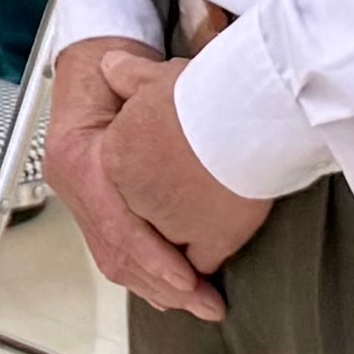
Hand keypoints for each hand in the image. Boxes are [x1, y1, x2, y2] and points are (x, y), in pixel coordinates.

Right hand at [44, 38, 223, 317]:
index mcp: (78, 159)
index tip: (188, 278)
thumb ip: (145, 86)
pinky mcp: (93, 212)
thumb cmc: (110, 74)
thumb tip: (170, 84)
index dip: (154, 256)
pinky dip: (147, 277)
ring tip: (199, 303)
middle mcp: (72, 186)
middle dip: (163, 284)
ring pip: (114, 261)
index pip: (115, 224)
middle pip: (115, 253)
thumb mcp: (129, 76)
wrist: (87, 73)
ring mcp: (80, 202)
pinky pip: (116, 255)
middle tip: (205, 301)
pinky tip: (175, 292)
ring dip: (158, 288)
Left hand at [106, 54, 274, 277]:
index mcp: (114, 161)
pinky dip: (205, 273)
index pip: (121, 195)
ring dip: (179, 276)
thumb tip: (109, 64)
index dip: (139, 210)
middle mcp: (135, 197)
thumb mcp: (157, 76)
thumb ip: (131, 76)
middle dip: (157, 258)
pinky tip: (212, 280)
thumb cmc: (206, 94)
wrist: (244, 111)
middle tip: (175, 278)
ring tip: (198, 289)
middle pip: (142, 232)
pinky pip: (202, 262)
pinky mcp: (208, 239)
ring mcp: (170, 221)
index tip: (156, 217)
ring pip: (169, 255)